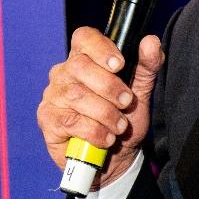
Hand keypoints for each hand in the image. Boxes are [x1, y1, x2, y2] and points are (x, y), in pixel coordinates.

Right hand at [36, 27, 164, 187]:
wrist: (115, 160)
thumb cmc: (123, 120)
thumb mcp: (140, 92)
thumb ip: (146, 66)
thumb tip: (151, 41)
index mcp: (85, 59)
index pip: (84, 38)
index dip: (100, 47)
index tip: (119, 64)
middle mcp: (64, 73)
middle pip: (80, 66)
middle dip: (109, 87)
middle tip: (126, 103)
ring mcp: (53, 95)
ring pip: (77, 96)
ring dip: (105, 113)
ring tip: (119, 126)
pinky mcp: (47, 119)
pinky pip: (71, 121)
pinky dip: (94, 131)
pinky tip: (105, 138)